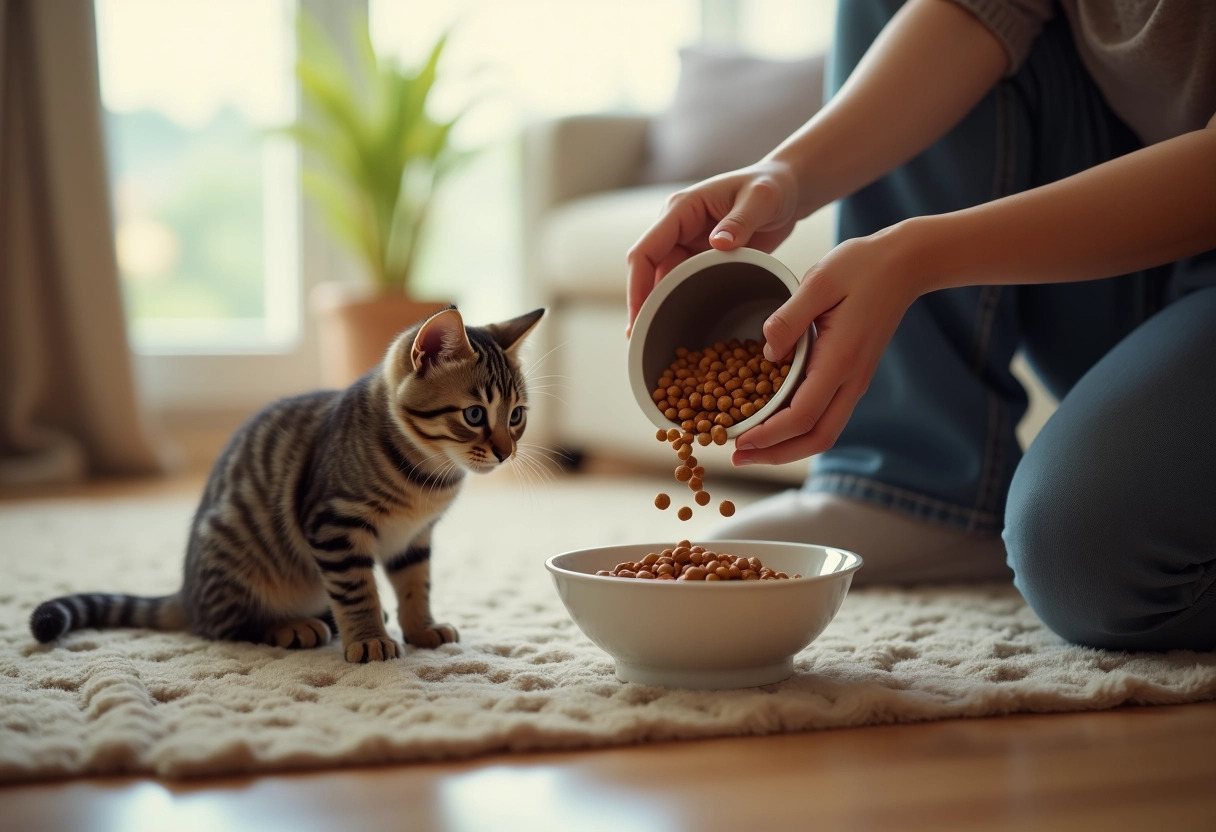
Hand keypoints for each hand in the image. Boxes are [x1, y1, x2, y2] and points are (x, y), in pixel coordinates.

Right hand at [625, 160, 801, 334]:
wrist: (787, 191)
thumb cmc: (773, 187)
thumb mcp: (762, 200)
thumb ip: (741, 220)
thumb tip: (718, 244)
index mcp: (681, 209)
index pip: (645, 250)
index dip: (637, 285)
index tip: (639, 316)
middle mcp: (677, 228)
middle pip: (647, 271)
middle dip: (642, 304)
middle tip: (640, 339)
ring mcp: (687, 244)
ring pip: (662, 280)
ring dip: (658, 307)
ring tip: (654, 340)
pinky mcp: (701, 258)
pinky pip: (682, 283)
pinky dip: (678, 304)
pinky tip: (678, 328)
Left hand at [732, 226, 921, 465]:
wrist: (905, 265)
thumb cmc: (862, 266)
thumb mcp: (820, 281)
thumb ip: (789, 318)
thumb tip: (766, 353)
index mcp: (840, 359)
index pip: (803, 415)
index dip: (769, 435)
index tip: (739, 441)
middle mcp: (852, 379)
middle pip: (817, 438)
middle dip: (776, 454)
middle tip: (739, 457)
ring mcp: (856, 380)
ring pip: (824, 432)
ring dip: (787, 446)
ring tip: (751, 447)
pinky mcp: (854, 375)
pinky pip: (827, 414)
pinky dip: (799, 428)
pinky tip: (773, 421)